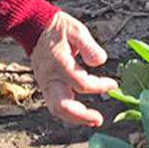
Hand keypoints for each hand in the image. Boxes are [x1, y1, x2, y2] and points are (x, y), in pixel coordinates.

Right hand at [30, 11, 117, 126]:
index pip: (81, 84)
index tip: (113, 84)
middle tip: (98, 119)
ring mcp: (45, 84)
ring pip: (56, 109)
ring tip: (92, 120)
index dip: (99, 86)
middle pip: (62, 106)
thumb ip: (89, 46)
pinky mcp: (45, 86)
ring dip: (74, 118)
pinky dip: (68, 112)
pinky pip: (55, 104)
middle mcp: (50, 77)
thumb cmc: (58, 28)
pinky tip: (82, 113)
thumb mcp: (76, 30)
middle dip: (81, 116)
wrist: (34, 27)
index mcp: (59, 63)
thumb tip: (99, 62)